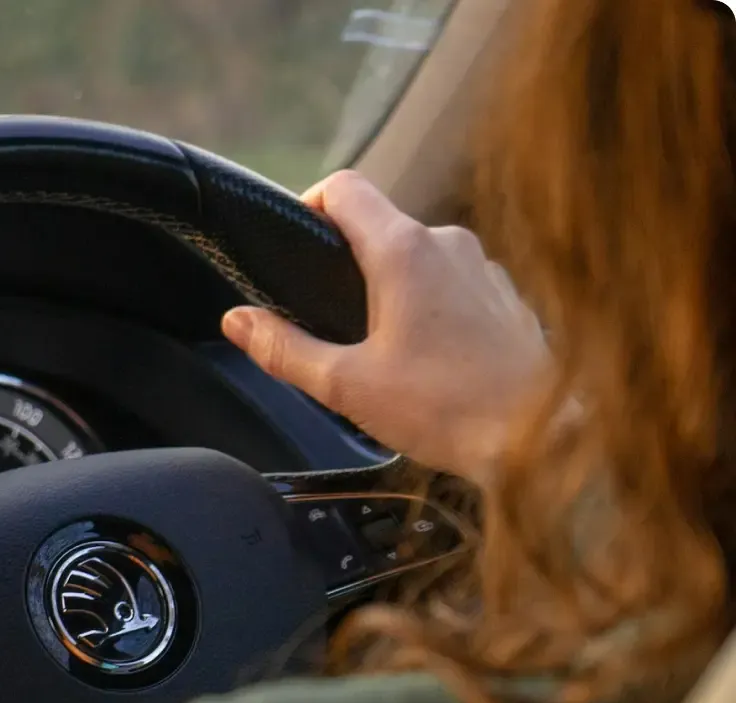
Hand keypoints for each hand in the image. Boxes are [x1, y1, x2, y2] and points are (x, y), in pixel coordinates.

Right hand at [221, 170, 550, 484]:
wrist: (544, 438)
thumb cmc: (446, 410)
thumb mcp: (347, 385)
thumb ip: (284, 348)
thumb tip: (236, 320)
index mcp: (403, 250)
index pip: (344, 187)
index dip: (308, 205)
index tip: (293, 247)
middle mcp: (447, 242)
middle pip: (378, 225)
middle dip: (345, 261)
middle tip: (325, 317)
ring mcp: (483, 265)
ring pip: (416, 255)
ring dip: (388, 286)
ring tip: (376, 346)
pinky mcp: (505, 294)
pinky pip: (450, 281)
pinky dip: (427, 304)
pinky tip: (425, 358)